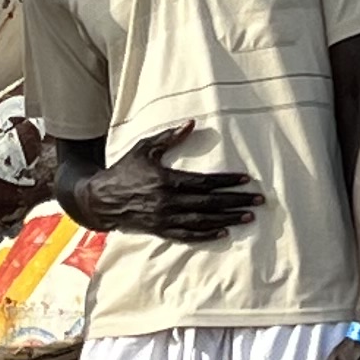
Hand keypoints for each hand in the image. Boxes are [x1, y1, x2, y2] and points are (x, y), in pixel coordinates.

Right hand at [70, 122, 263, 243]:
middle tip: (258, 201)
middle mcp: (167, 201)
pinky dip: (206, 235)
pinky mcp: (160, 230)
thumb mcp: (144, 148)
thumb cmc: (124, 169)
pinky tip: (223, 232)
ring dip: (227, 219)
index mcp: (166, 180)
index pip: (204, 182)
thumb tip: (191, 124)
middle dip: (235, 201)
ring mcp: (164, 218)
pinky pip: (187, 235)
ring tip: (247, 217)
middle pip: (209, 203)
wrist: (101, 199)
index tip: (246, 180)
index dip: (226, 182)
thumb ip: (168, 137)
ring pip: (202, 221)